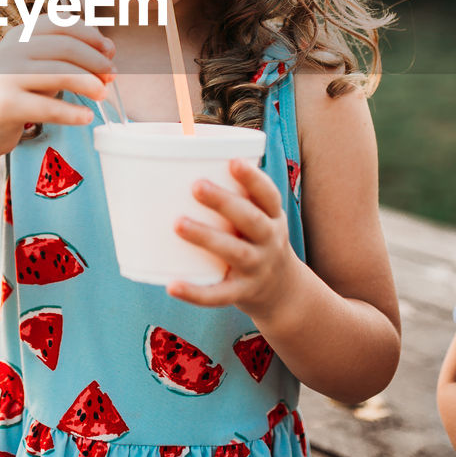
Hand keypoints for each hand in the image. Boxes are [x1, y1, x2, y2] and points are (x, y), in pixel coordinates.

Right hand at [0, 15, 114, 159]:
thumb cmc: (14, 93)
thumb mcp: (35, 66)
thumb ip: (63, 56)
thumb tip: (107, 52)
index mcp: (19, 35)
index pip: (62, 24)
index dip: (92, 35)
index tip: (111, 51)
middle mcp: (11, 50)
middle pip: (65, 47)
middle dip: (95, 61)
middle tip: (112, 76)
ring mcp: (5, 76)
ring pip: (59, 74)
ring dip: (88, 83)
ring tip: (103, 94)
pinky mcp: (5, 105)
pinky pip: (47, 108)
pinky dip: (71, 113)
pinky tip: (86, 117)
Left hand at [167, 158, 298, 324]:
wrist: (283, 292)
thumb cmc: (256, 240)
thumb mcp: (260, 217)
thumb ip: (233, 196)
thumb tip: (178, 161)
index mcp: (272, 217)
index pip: (268, 195)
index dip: (253, 178)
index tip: (234, 162)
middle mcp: (269, 241)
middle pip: (251, 220)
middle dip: (225, 202)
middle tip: (197, 186)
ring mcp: (257, 268)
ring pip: (235, 252)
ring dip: (207, 237)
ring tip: (178, 224)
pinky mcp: (243, 293)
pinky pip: (219, 294)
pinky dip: (196, 292)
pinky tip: (172, 285)